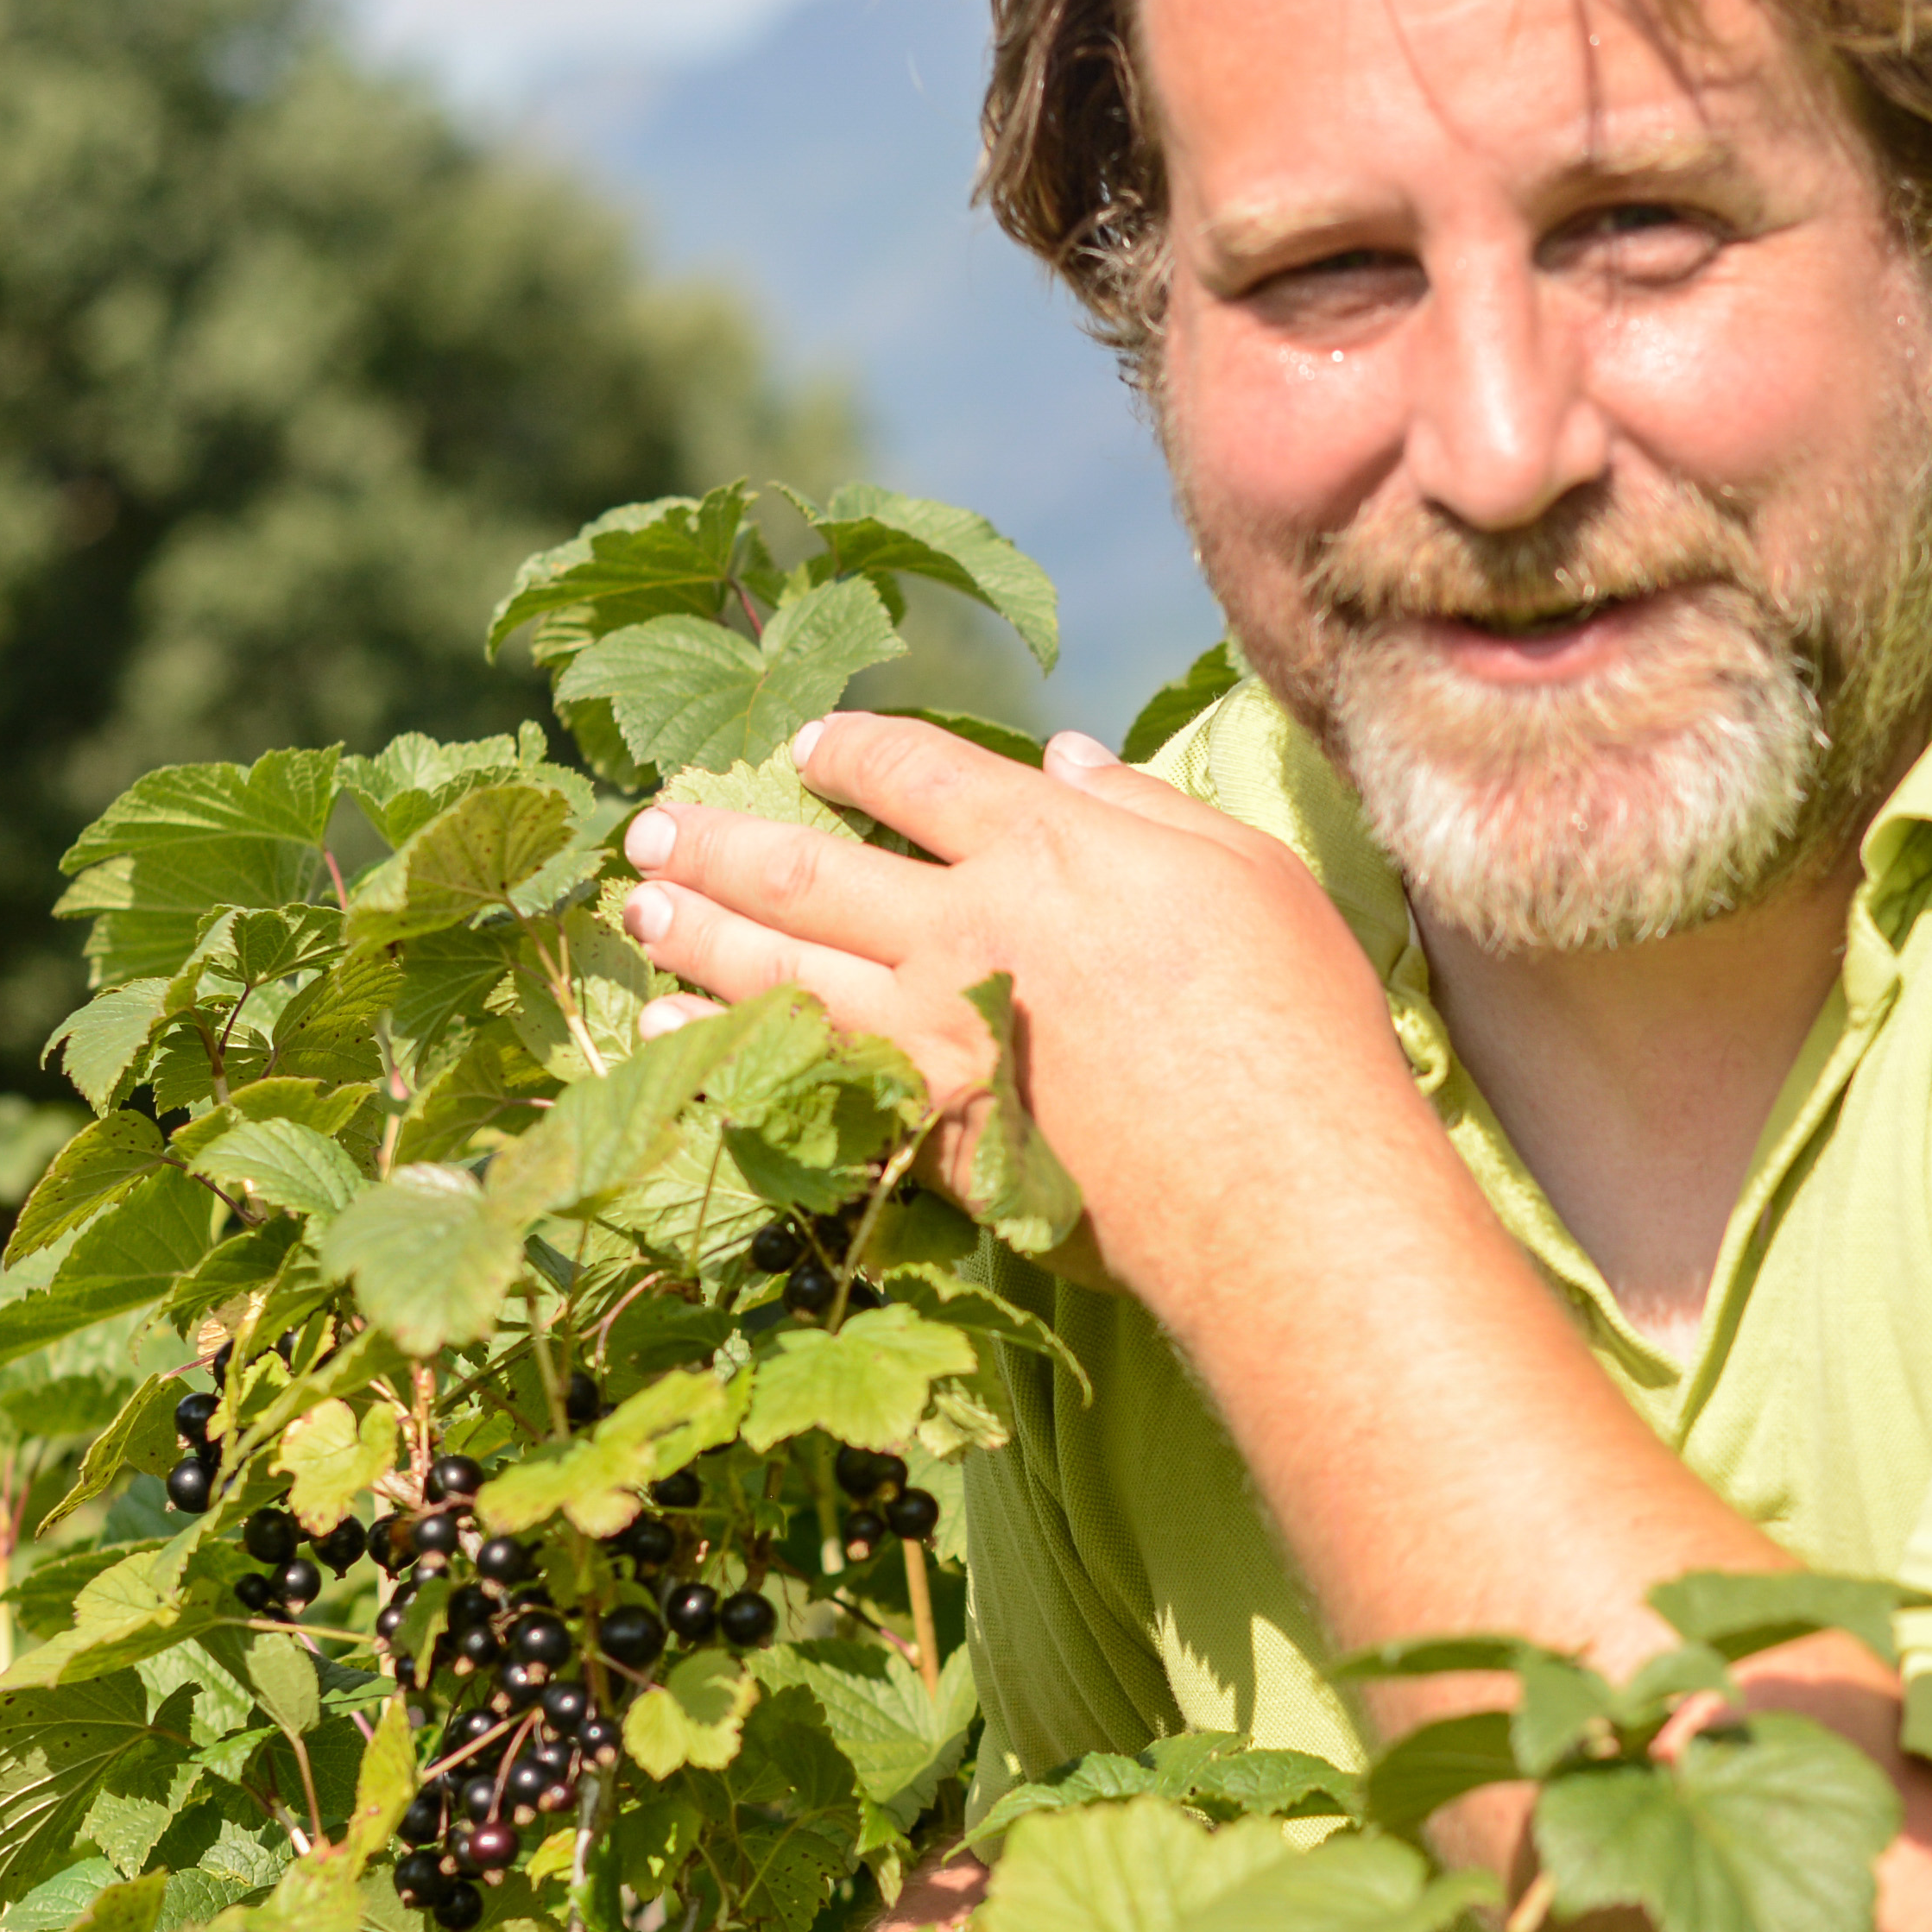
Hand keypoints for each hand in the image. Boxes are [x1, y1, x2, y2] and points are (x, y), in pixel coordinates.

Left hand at [613, 717, 1430, 1317]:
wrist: (1279, 1183)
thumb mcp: (1249, 873)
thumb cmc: (1295, 1024)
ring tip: (636, 913)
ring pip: (777, 965)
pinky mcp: (919, 1127)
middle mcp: (965, 924)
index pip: (914, 769)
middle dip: (719, 839)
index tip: (807, 748)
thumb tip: (1067, 760)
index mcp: (1046, 844)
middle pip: (806, 864)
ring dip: (695, 934)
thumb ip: (1147, 809)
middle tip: (652, 825)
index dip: (850, 751)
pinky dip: (723, 1049)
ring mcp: (932, 1031)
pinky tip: (675, 1034)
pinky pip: (792, 1072)